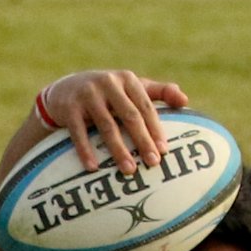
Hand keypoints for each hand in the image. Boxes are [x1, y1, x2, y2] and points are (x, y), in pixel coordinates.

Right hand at [37, 70, 187, 173]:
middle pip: (129, 116)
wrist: (64, 89)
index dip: (155, 128)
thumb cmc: (108, 93)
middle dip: (142, 141)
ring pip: (106, 126)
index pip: (145, 106)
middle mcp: (108, 83)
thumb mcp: (131, 87)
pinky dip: (86, 151)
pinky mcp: (68, 108)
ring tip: (129, 170)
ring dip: (118, 150)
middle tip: (153, 163)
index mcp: (127, 79)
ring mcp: (87, 95)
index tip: (164, 150)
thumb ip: (159, 92)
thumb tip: (185, 101)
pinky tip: (94, 168)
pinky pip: (78, 133)